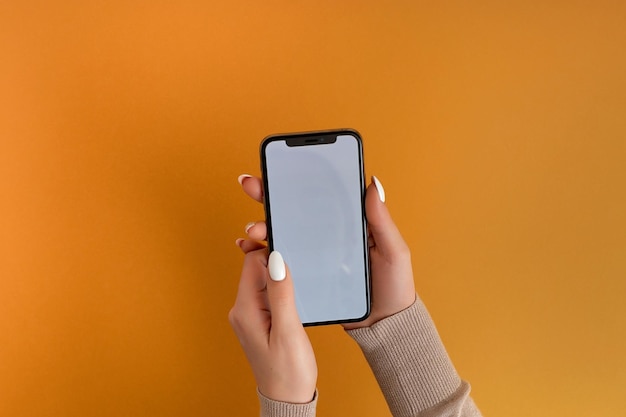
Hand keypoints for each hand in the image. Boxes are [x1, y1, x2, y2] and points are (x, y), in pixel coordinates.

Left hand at [229, 247, 316, 402]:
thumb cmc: (288, 371)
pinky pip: (267, 293)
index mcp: (245, 310)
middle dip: (274, 259)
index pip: (252, 263)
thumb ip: (282, 293)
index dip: (270, 250)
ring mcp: (250, 315)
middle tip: (297, 250)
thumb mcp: (288, 330)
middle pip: (255, 269)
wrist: (287, 399)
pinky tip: (295, 290)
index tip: (288, 242)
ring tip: (299, 271)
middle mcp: (242, 310)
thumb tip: (276, 259)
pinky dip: (281, 287)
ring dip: (279, 273)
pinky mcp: (260, 320)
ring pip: (263, 280)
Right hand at [237, 174, 415, 329]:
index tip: (276, 169)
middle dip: (269, 196)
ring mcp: (314, 255)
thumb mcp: (394, 250)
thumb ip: (382, 220)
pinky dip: (261, 253)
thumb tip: (373, 183)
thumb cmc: (394, 285)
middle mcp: (327, 235)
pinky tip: (248, 248)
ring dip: (263, 226)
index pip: (319, 196)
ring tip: (254, 230)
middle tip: (252, 187)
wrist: (384, 325)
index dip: (296, 180)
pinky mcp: (306, 275)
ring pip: (283, 234)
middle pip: (294, 210)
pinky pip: (281, 261)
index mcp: (347, 223)